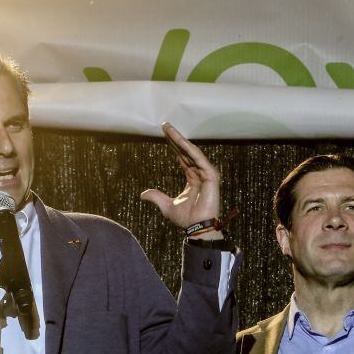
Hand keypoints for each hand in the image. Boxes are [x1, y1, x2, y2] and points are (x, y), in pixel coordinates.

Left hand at [141, 123, 221, 237]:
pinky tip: (180, 140)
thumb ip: (156, 197)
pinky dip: (189, 149)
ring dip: (180, 139)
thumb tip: (143, 194)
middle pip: (185, 151)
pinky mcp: (211, 176)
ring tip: (169, 128)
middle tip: (165, 125)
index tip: (164, 134)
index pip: (182, 157)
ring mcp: (206, 174)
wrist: (197, 228)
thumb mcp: (166, 206)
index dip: (173, 146)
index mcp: (192, 178)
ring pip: (191, 151)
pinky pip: (198, 159)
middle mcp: (200, 173)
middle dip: (175, 138)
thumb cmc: (186, 219)